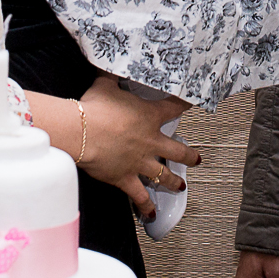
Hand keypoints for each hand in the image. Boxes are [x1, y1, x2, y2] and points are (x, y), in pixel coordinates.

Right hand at [75, 76, 199, 217]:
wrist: (81, 131)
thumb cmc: (94, 108)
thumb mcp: (105, 85)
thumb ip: (111, 76)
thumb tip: (109, 63)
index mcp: (149, 117)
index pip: (175, 108)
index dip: (186, 105)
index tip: (194, 103)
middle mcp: (150, 142)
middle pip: (178, 150)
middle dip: (190, 155)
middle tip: (197, 158)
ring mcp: (140, 162)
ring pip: (165, 175)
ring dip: (174, 181)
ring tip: (181, 186)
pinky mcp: (126, 178)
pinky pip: (140, 196)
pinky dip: (146, 206)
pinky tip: (152, 215)